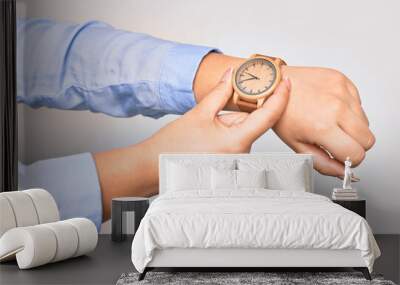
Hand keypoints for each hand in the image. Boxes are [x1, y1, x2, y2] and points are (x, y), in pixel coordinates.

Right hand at [94, 68, 289, 219]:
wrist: (156, 166)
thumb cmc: (175, 145)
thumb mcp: (200, 113)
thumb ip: (220, 92)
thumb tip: (231, 75)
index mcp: (237, 142)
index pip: (269, 115)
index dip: (280, 95)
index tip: (285, 81)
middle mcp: (242, 155)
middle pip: (253, 122)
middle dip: (243, 108)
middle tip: (229, 99)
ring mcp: (237, 162)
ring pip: (244, 131)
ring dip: (233, 122)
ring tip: (208, 126)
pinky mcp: (231, 164)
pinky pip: (237, 141)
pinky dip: (229, 132)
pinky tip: (210, 135)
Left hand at [274, 66, 374, 176]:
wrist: (274, 85)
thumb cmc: (281, 113)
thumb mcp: (296, 145)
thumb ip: (322, 162)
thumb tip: (341, 172)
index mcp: (323, 127)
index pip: (357, 154)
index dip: (350, 160)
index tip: (341, 156)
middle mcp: (336, 108)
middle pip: (368, 140)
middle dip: (355, 146)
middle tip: (338, 142)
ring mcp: (341, 92)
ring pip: (366, 122)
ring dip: (352, 128)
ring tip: (330, 122)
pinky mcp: (343, 81)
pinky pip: (359, 103)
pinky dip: (349, 110)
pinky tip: (330, 109)